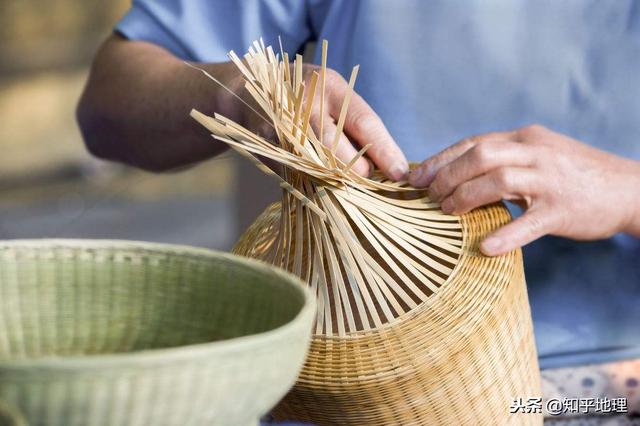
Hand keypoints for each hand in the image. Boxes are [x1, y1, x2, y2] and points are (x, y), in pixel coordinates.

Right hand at [237, 65, 408, 179]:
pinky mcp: (265, 139)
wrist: (250, 89)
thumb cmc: (305, 101)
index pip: (365, 121)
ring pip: (313, 160)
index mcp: (332, 86)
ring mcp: (282, 119)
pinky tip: (314, 181)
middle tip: (364, 180)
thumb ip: (353, 129)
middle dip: (354, 169)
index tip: (400, 172)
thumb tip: (383, 167)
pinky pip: (292, 167)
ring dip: (330, 178)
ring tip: (342, 184)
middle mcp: (307, 100)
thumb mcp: (332, 101)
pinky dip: (307, 179)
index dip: (384, 149)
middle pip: (336, 144)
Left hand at [409, 124, 639, 255]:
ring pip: (499, 180)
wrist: (630, 189)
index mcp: (526, 138)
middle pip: (481, 154)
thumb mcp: (539, 155)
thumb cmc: (574, 175)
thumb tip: (458, 174)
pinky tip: (484, 247)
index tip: (417, 177)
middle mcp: (536, 152)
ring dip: (467, 196)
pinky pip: (528, 223)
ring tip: (449, 212)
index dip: (441, 159)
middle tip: (430, 196)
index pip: (474, 142)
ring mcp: (550, 180)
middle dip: (448, 175)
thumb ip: (504, 159)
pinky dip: (504, 235)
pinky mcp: (561, 210)